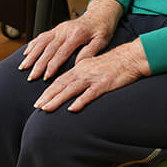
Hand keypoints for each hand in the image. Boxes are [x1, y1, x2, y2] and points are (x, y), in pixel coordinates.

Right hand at [19, 0, 121, 82]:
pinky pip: (42, 36)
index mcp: (76, 35)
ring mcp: (59, 29)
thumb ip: (90, 51)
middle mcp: (64, 30)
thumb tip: (78, 64)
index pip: (61, 53)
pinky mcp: (56, 28)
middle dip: (38, 64)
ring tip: (23, 67)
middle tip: (31, 77)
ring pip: (41, 42)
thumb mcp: (102, 40)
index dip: (52, 66)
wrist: (99, 15)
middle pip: (48, 49)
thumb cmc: (102, 30)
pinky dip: (33, 45)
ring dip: (31, 55)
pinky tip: (26, 53)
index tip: (46, 77)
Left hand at [33, 39, 150, 112]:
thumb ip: (81, 75)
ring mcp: (93, 78)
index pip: (60, 80)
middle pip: (61, 84)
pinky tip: (72, 109)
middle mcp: (83, 71)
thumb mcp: (93, 66)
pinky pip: (90, 94)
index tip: (39, 101)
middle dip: (47, 96)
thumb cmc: (113, 64)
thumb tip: (70, 86)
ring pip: (71, 89)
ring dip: (57, 99)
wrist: (130, 57)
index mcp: (80, 67)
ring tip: (46, 109)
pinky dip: (80, 101)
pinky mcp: (104, 84)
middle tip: (36, 107)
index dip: (48, 91)